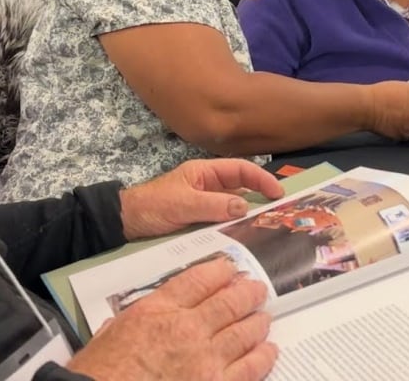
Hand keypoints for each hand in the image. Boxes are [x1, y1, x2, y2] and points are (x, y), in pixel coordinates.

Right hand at [66, 257, 275, 380]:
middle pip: (229, 302)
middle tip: (257, 288)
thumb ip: (132, 320)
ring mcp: (206, 359)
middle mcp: (187, 329)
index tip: (229, 268)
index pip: (199, 280)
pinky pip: (250, 368)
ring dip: (258, 322)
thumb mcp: (108, 334)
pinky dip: (263, 357)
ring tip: (264, 316)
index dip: (220, 271)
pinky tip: (269, 350)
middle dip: (247, 292)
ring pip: (244, 332)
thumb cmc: (100, 372)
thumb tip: (143, 317)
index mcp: (158, 310)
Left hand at [119, 159, 284, 239]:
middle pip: (242, 188)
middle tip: (281, 212)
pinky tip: (246, 239)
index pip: (240, 170)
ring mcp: (206, 204)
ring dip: (250, 216)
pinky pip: (224, 222)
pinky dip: (236, 228)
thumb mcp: (182, 204)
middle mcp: (209, 186)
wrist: (126, 224)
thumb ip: (212, 205)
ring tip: (269, 228)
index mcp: (205, 173)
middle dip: (261, 197)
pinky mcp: (202, 221)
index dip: (261, 178)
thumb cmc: (152, 207)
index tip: (278, 193)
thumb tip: (245, 206)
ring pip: (234, 207)